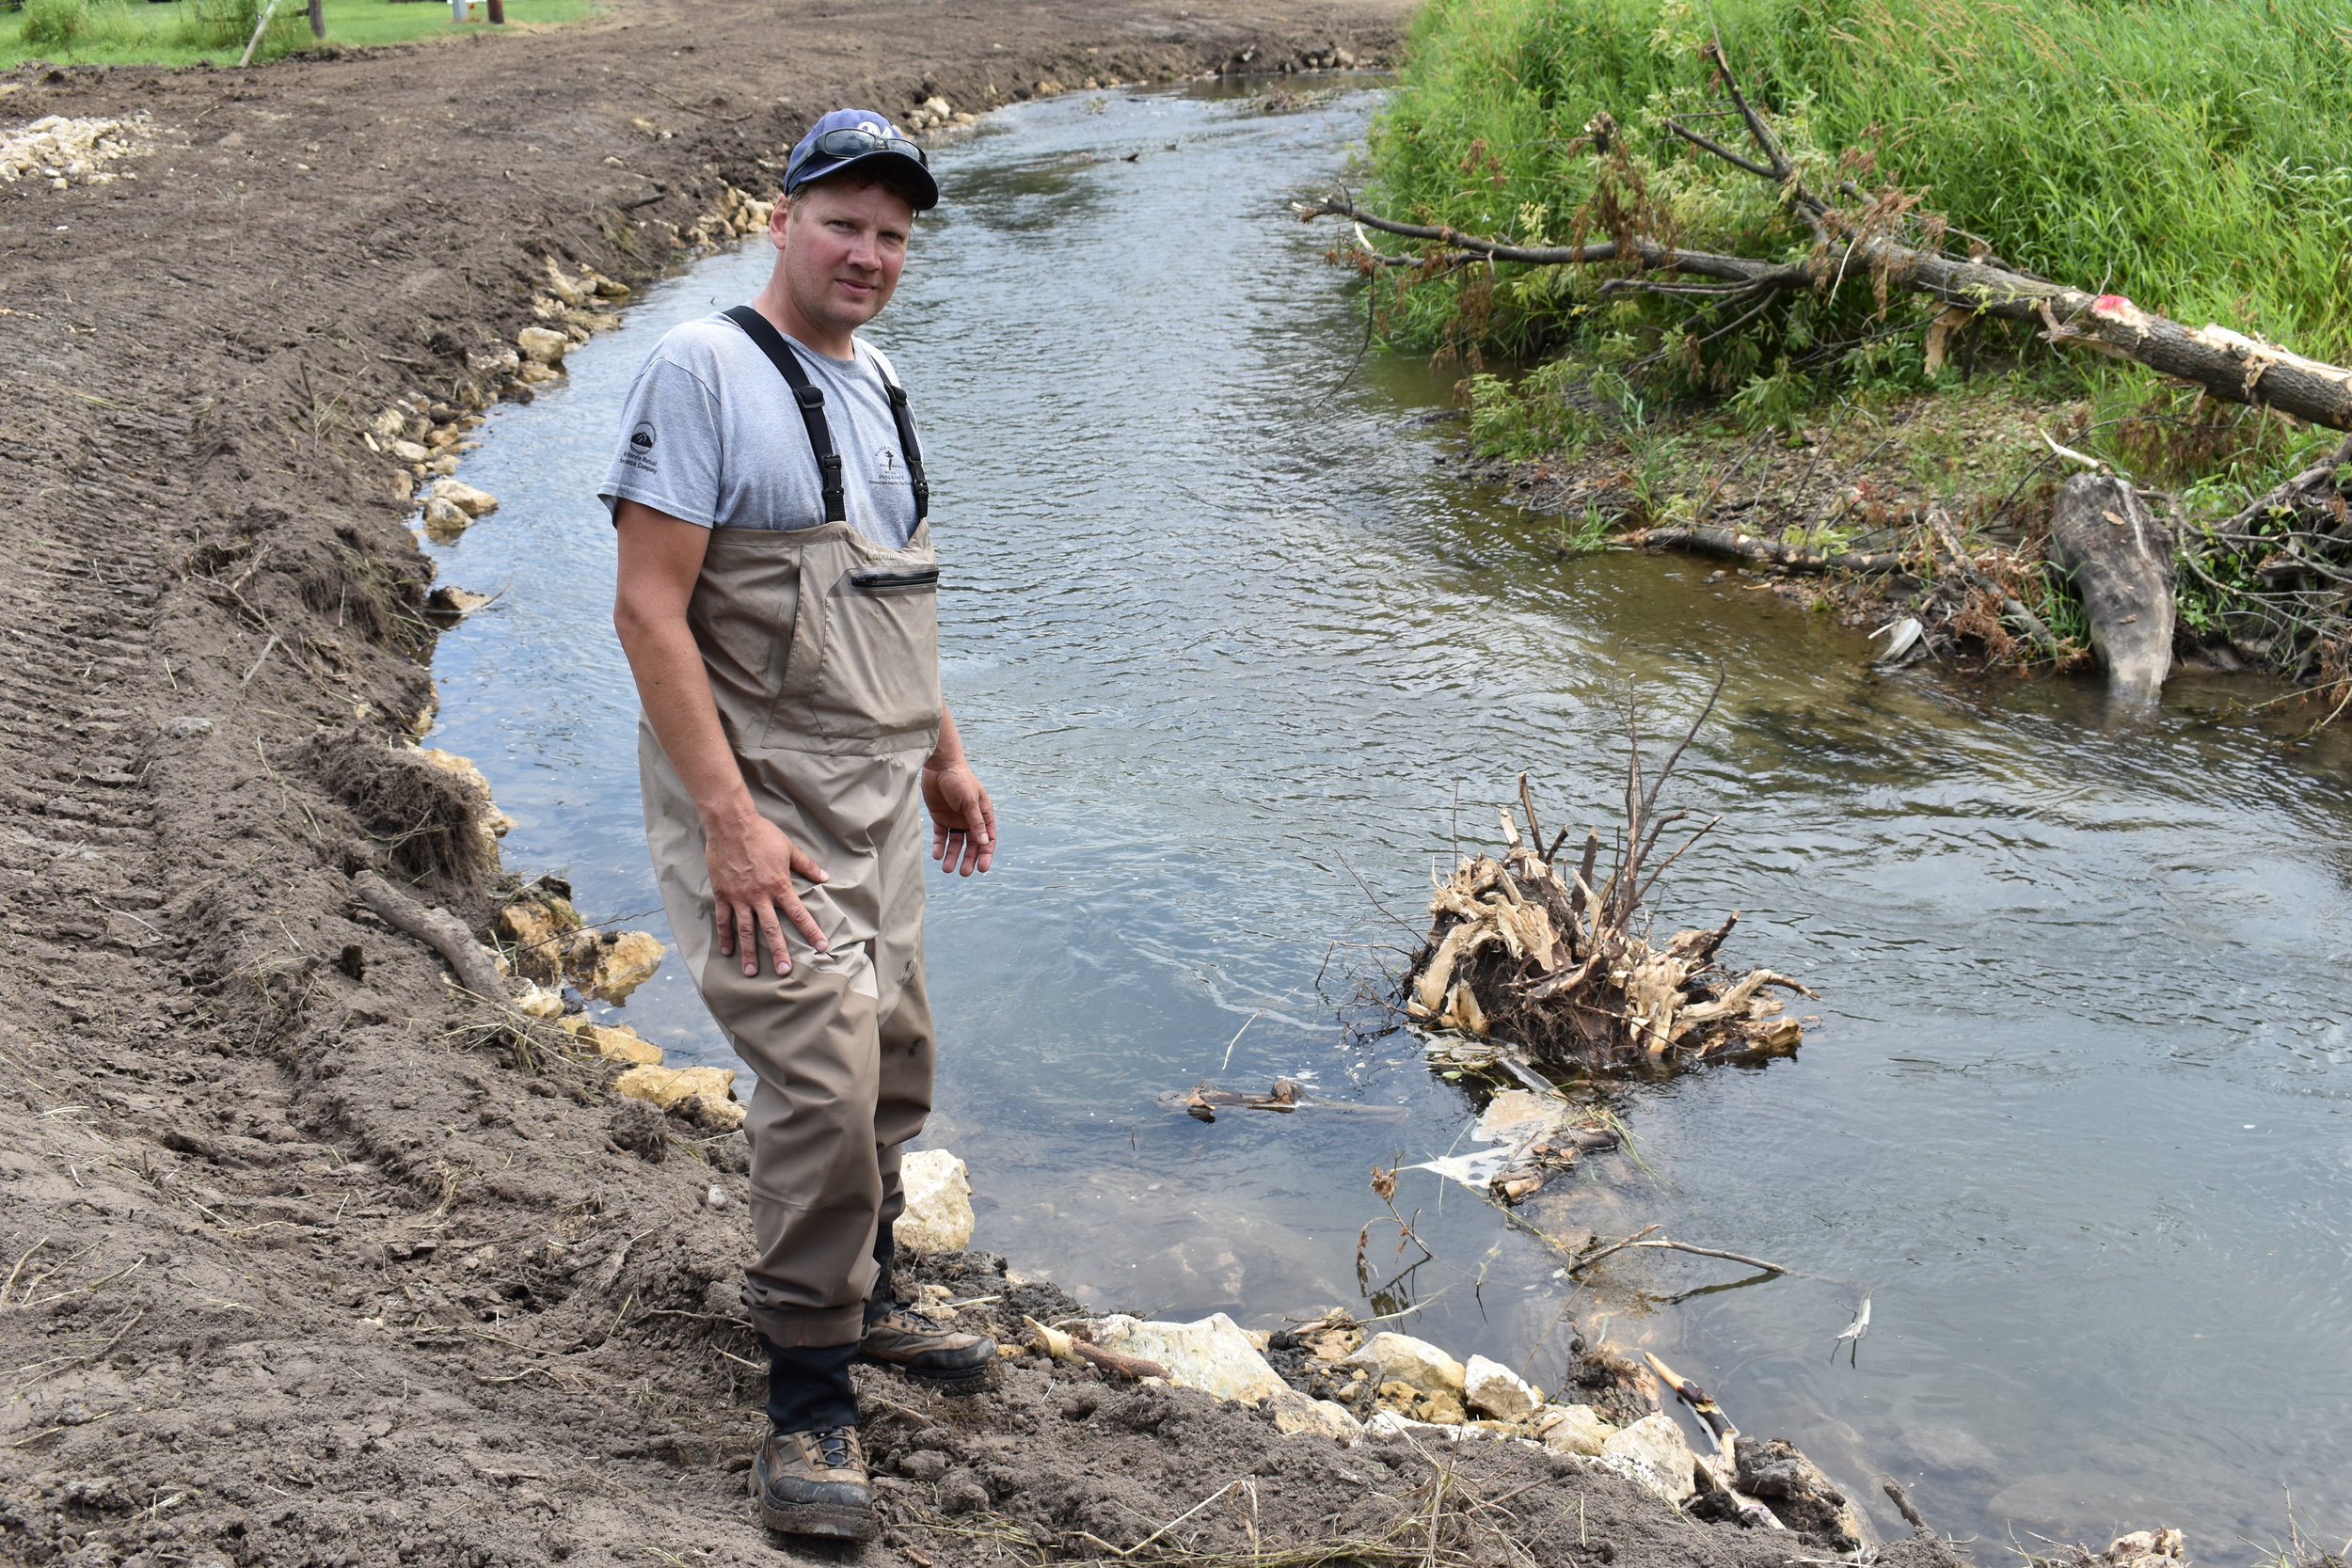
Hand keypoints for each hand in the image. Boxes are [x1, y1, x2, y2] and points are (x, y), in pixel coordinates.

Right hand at [705, 812, 828, 974]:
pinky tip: (727, 951)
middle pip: (771, 929)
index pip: (799, 914)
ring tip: (751, 972)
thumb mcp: (789, 849)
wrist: (731, 824)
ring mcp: (739, 897)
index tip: (821, 947)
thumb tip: (825, 878)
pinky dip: (725, 936)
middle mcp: (760, 896)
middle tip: (784, 971)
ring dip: (749, 953)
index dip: (811, 931)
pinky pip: (723, 919)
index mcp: (779, 886)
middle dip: (779, 952)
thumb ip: (807, 866)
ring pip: (745, 930)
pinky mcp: (723, 894)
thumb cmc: (762, 834)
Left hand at [922, 762, 995, 876]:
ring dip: (952, 856)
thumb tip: (984, 842)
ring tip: (947, 869)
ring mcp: (955, 819)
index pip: (988, 838)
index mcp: (983, 814)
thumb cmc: (959, 779)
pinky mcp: (940, 818)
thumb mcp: (969, 801)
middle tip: (964, 873)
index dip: (986, 854)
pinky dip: (939, 846)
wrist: (939, 765)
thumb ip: (976, 822)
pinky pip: (941, 836)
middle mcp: (970, 819)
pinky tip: (937, 855)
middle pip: (971, 844)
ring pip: (956, 843)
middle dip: (968, 859)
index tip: (982, 868)